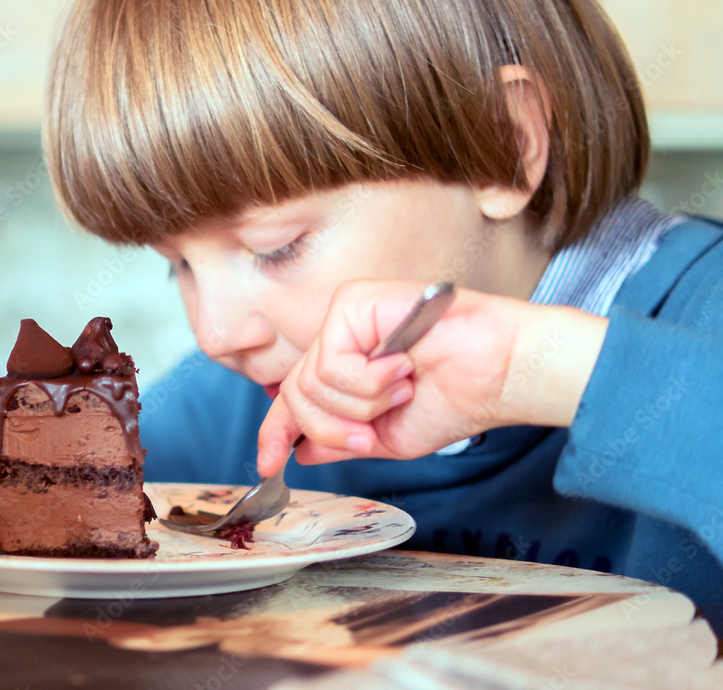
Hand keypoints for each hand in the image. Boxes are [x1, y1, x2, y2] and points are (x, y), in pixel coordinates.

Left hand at [257, 280, 607, 475]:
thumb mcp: (388, 437)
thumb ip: (343, 440)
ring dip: (359, 405)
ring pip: (309, 383)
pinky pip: (330, 362)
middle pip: (295, 396)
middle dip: (333, 428)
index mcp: (349, 367)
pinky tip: (401, 365)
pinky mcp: (352, 301)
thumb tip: (302, 451)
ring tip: (401, 387)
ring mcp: (344, 317)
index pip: (294, 398)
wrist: (498, 374)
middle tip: (372, 430)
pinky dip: (367, 380)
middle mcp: (341, 339)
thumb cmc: (456, 398)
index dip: (275, 432)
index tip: (267, 464)